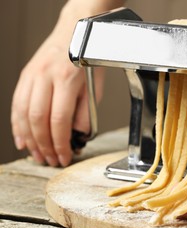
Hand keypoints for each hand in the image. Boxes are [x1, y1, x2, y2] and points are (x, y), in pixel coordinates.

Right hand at [10, 0, 123, 166]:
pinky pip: (16, 105)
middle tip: (51, 160)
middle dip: (44, 145)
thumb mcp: (94, 88)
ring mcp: (31, 76)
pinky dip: (17, 126)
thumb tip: (77, 137)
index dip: (61, 143)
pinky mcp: (24, 76)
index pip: (60, 120)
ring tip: (38, 156)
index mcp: (66, 80)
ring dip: (29, 140)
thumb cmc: (88, 61)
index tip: (65, 157)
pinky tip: (22, 140)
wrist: (75, 32)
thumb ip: (86, 114)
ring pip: (23, 114)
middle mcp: (45, 77)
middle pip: (38, 119)